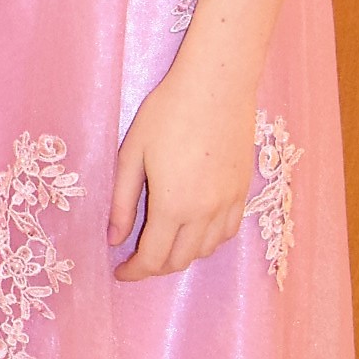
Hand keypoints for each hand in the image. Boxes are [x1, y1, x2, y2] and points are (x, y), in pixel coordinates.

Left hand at [109, 59, 255, 281]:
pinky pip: (227, 232)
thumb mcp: (132, 155)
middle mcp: (205, 213)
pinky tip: (194, 231)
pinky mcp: (244, 191)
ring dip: (182, 256)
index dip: (134, 272)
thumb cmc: (167, 113)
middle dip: (155, 268)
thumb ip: (123, 202)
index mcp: (173, 206)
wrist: (216, 85)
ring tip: (162, 244)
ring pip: (206, 251)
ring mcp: (229, 203)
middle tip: (137, 259)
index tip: (120, 273)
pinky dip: (208, 242)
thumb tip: (114, 239)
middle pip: (180, 261)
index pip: (153, 258)